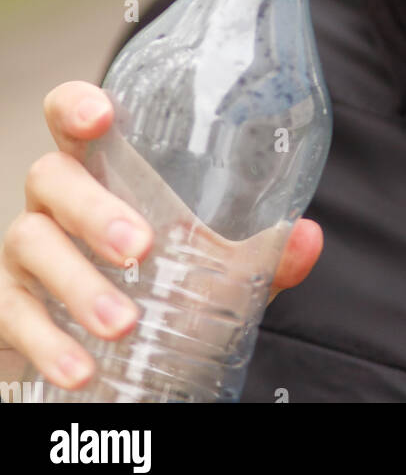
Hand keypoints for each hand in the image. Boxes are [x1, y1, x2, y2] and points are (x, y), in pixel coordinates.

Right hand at [0, 81, 322, 391]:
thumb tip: (307, 238)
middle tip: (141, 248)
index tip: (101, 117)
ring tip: (124, 324)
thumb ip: (259, 253)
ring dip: (79, 285)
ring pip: (32, 246)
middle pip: (51, 178)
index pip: (68, 114)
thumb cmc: (158, 280)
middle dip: (93, 209)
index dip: (75, 105)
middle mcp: (53, 201)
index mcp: (100, 169)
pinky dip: (50, 344)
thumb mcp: (212, 265)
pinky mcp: (8, 308)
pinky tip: (82, 369)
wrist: (106, 350)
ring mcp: (25, 252)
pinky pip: (14, 316)